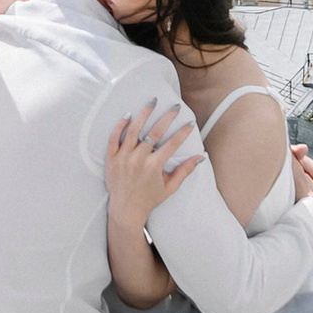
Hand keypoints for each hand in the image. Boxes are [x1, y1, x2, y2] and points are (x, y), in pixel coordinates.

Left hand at [106, 99, 201, 228]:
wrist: (125, 210)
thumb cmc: (149, 199)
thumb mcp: (170, 187)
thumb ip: (185, 171)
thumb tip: (200, 157)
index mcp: (154, 166)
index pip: (172, 144)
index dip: (183, 132)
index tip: (190, 122)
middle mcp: (138, 160)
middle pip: (154, 132)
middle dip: (167, 117)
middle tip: (175, 106)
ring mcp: (123, 158)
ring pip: (133, 130)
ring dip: (144, 114)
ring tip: (152, 102)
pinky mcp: (111, 158)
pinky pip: (114, 138)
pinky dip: (120, 125)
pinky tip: (128, 115)